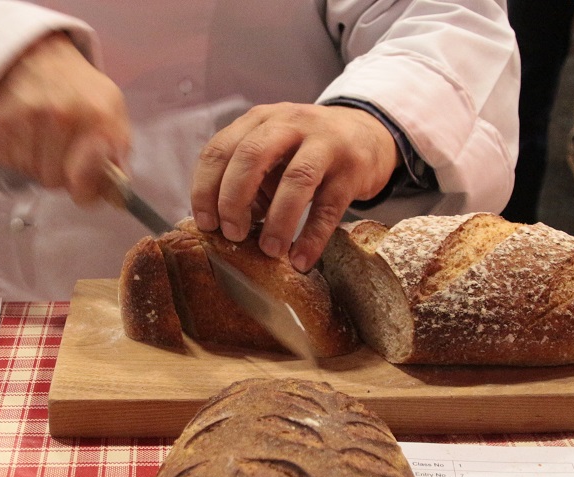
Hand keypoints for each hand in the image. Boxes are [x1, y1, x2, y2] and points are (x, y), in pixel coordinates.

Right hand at [0, 32, 129, 204]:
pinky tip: (25, 131)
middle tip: (63, 149)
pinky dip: (17, 153)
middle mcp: (61, 117)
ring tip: (44, 136)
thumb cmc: (81, 89)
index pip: (84, 184)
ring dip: (37, 163)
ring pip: (31, 174)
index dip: (85, 190)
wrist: (39, 54)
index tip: (84, 184)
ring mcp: (25, 118)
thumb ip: (119, 157)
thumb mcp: (114, 114)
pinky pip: (8, 161)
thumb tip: (116, 196)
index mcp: (97, 119)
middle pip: (55, 182)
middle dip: (61, 173)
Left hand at [190, 102, 399, 271]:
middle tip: (233, 235)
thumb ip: (248, 180)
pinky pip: (329, 206)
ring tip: (269, 251)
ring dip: (277, 221)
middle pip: (251, 156)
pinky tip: (301, 259)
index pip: (220, 149)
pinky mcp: (352, 168)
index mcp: (259, 120)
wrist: (368, 134)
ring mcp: (324, 143)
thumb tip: (221, 225)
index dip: (206, 188)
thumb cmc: (307, 152)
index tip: (206, 223)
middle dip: (235, 200)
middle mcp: (289, 123)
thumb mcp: (273, 153)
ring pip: (295, 179)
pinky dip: (312, 237)